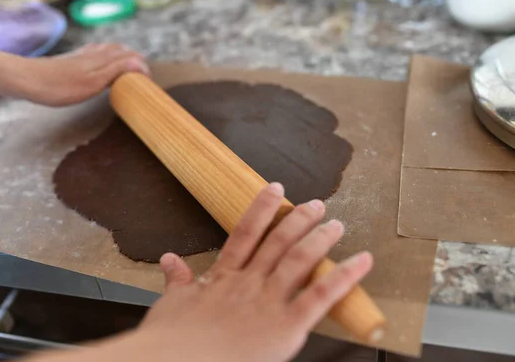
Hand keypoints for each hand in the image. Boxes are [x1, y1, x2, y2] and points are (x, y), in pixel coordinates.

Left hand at [21, 43, 147, 105]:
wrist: (27, 80)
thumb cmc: (59, 87)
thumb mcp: (92, 83)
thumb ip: (116, 71)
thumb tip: (139, 62)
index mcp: (102, 60)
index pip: (130, 57)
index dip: (141, 67)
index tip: (148, 81)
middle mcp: (93, 54)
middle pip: (120, 51)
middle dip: (134, 59)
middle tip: (141, 75)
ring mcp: (81, 55)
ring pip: (108, 51)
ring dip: (121, 56)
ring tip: (127, 67)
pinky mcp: (71, 59)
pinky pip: (95, 53)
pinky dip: (105, 56)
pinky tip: (99, 63)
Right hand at [136, 182, 372, 361]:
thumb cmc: (173, 341)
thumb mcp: (171, 305)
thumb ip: (176, 280)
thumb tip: (169, 259)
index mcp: (223, 277)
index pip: (246, 233)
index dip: (261, 208)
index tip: (274, 189)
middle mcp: (249, 282)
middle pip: (278, 242)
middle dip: (299, 220)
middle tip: (316, 205)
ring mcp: (269, 301)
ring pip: (299, 260)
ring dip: (320, 239)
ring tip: (336, 225)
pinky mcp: (287, 326)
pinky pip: (321, 296)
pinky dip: (345, 277)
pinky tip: (362, 262)